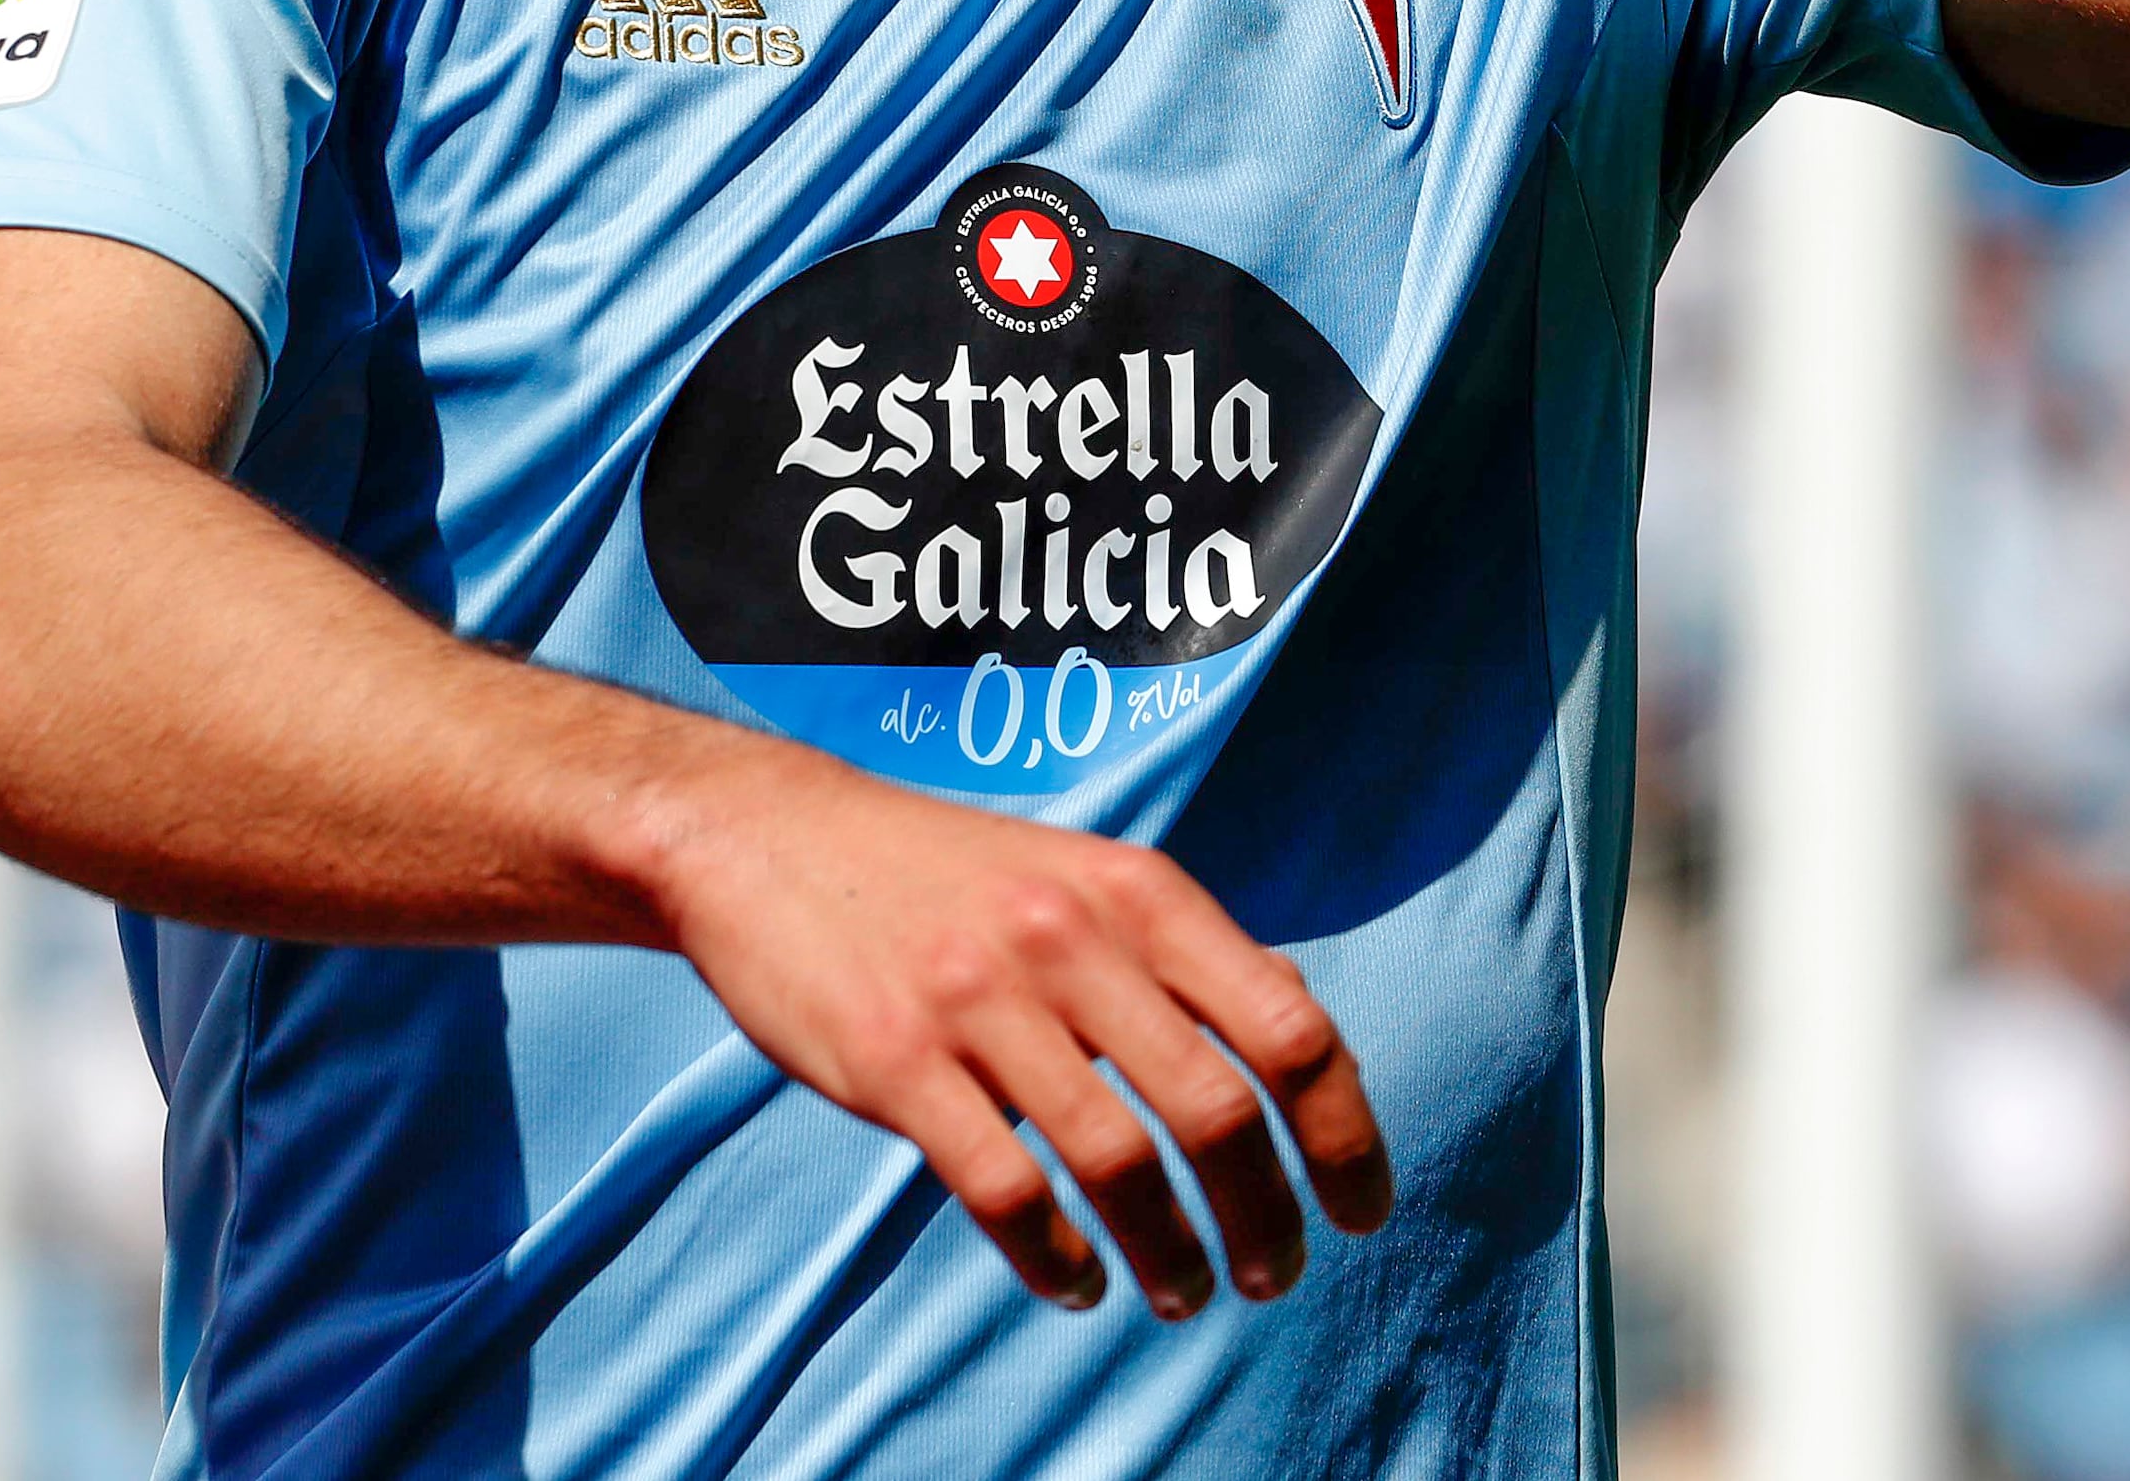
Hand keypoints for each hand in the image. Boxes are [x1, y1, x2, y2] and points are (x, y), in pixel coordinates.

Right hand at [643, 740, 1392, 1316]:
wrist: (769, 835)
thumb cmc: (947, 874)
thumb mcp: (1085, 877)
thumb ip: (1186, 956)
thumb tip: (1308, 1037)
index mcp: (1140, 893)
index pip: (1290, 1027)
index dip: (1345, 1134)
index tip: (1361, 1209)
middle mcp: (1073, 939)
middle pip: (1219, 1110)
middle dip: (1267, 1216)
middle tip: (1275, 1276)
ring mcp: (981, 1000)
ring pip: (1117, 1161)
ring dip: (1171, 1251)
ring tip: (1183, 1294)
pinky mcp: (895, 1061)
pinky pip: (1002, 1189)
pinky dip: (1054, 1257)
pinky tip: (1077, 1282)